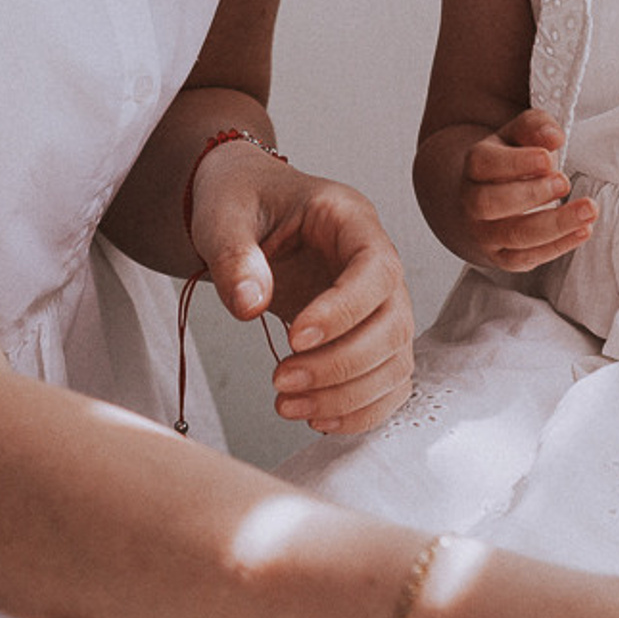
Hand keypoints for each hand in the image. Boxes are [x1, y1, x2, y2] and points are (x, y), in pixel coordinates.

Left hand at [187, 142, 414, 433]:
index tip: (293, 337)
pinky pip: (385, 382)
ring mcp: (378, 303)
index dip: (343, 310)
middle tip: (281, 380)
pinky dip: (359, 410)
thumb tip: (249, 305)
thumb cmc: (241, 200)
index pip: (375, 270)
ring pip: (394, 360)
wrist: (245, 212)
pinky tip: (316, 417)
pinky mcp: (366, 336)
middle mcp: (377, 262)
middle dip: (341, 364)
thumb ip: (235, 255)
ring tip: (286, 404)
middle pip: (394, 323)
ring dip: (347, 395)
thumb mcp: (224, 216)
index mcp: (351, 219)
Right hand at [455, 109, 594, 273]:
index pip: (483, 164)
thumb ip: (535, 127)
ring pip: (514, 236)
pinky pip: (526, 259)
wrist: (483, 199)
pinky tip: (583, 230)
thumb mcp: (518, 135)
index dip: (516, 162)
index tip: (548, 159)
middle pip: (491, 204)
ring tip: (588, 211)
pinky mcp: (502, 257)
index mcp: (475, 167)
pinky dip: (558, 247)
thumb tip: (554, 137)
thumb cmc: (509, 161)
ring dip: (555, 225)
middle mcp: (472, 203)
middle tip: (565, 182)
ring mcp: (485, 234)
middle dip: (531, 194)